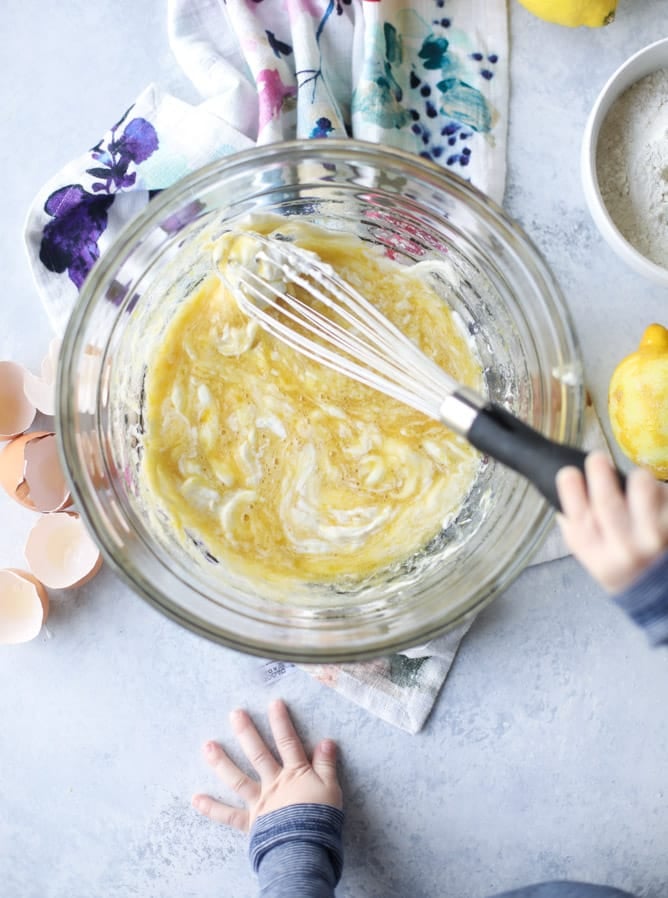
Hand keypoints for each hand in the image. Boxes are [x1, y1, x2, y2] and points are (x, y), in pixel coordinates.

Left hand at [192, 699, 341, 831]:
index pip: (288, 742)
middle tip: (234, 714)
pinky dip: (211, 808)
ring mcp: (259, 803)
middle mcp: (273, 784)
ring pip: (238, 780)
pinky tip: (195, 798)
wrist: (306, 849)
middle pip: (258, 754)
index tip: (273, 703)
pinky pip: (229, 816)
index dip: (281, 722)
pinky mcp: (251, 823)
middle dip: (246, 733)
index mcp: (295, 774)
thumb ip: (327, 765)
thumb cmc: (321, 819)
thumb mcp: (331, 789)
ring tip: (207, 746)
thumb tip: (326, 741)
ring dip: (222, 762)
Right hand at [556, 450, 667, 592]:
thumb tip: (566, 486)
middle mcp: (625, 550)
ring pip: (643, 490)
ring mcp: (654, 539)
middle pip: (608, 503)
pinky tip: (655, 497)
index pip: (579, 521)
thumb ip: (576, 527)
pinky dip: (659, 489)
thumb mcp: (591, 555)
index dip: (571, 492)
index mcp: (597, 556)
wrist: (657, 591)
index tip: (569, 472)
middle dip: (600, 474)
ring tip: (636, 480)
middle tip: (596, 458)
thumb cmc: (618, 564)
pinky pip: (665, 493)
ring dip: (637, 477)